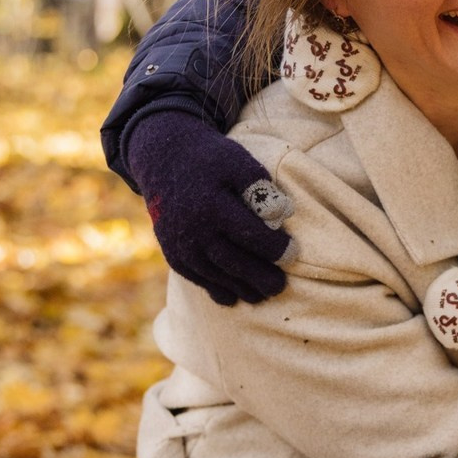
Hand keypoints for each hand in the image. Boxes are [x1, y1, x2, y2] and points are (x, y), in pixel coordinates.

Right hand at [127, 111, 295, 305]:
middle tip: (280, 287)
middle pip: (232, 261)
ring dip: (240, 288)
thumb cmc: (211, 160)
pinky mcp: (172, 252)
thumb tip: (284, 213)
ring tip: (263, 295)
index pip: (249, 234)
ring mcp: (179, 244)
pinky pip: (196, 277)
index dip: (274, 248)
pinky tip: (234, 297)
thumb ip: (260, 187)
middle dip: (259, 277)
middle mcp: (192, 228)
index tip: (294, 254)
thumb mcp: (237, 161)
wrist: (163, 159)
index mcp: (211, 205)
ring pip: (214, 274)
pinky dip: (216, 289)